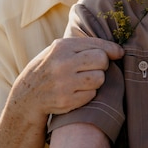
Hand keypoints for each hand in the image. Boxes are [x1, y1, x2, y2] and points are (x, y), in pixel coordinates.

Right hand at [8, 37, 123, 125]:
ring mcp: (64, 84)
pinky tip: (76, 91)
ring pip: (99, 78)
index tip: (118, 53)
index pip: (98, 46)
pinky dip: (88, 93)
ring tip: (84, 79)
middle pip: (101, 61)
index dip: (112, 50)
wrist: (28, 95)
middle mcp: (62, 64)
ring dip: (96, 80)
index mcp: (62, 47)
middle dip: (102, 64)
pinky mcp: (67, 101)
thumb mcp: (60, 50)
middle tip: (95, 67)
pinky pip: (92, 94)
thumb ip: (85, 46)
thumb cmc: (50, 67)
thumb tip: (118, 51)